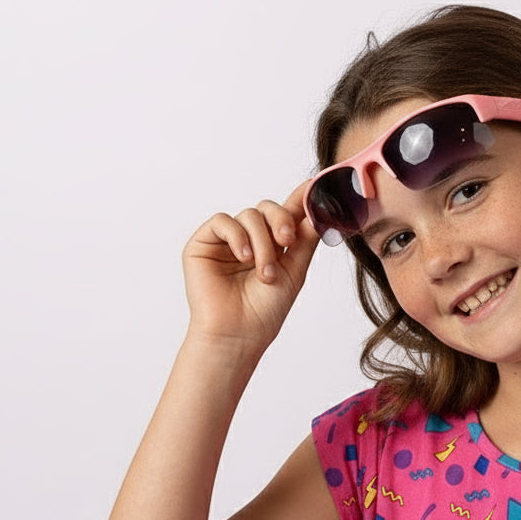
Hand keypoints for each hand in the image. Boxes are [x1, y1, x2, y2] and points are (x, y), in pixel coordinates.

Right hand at [180, 180, 319, 351]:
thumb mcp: (294, 270)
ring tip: (265, 273)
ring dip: (262, 242)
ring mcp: (226, 241)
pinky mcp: (203, 244)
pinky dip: (238, 236)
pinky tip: (244, 258)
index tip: (314, 185)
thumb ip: (305, 238)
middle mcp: (248, 239)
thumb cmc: (265, 311)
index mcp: (271, 245)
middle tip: (287, 241)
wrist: (239, 334)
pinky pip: (223, 222)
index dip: (299, 199)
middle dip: (281, 221)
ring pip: (249, 215)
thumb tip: (317, 206)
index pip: (285, 215)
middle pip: (267, 208)